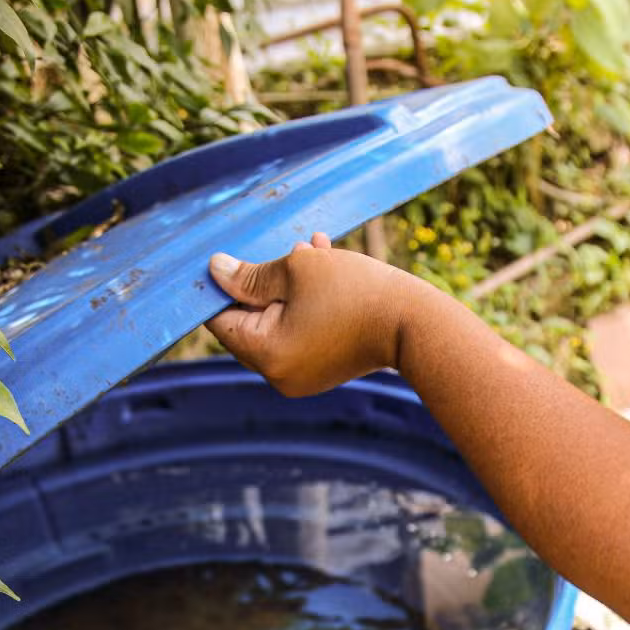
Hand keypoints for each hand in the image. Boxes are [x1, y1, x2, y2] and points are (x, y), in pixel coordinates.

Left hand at [205, 232, 428, 396]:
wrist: (414, 324)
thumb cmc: (356, 292)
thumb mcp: (296, 269)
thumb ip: (249, 273)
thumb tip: (214, 270)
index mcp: (265, 354)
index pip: (220, 319)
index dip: (221, 286)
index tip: (231, 257)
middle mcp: (278, 375)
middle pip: (248, 323)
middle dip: (264, 283)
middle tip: (288, 251)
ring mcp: (300, 378)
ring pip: (276, 324)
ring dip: (289, 288)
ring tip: (314, 253)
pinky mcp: (320, 372)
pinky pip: (299, 335)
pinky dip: (305, 306)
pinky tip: (325, 269)